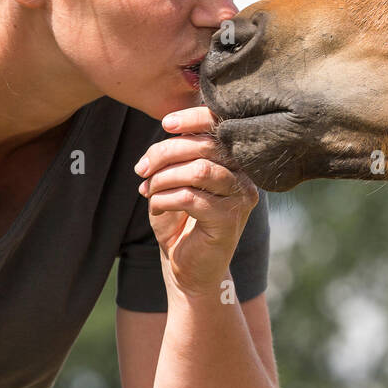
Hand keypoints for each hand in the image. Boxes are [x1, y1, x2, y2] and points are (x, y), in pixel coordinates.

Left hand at [134, 106, 260, 300]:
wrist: (188, 268)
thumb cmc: (181, 222)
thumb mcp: (176, 181)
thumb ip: (178, 155)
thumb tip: (168, 128)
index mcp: (235, 162)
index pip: (222, 128)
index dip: (194, 118)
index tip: (166, 124)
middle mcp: (245, 177)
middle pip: (206, 147)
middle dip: (165, 153)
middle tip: (142, 169)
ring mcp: (241, 198)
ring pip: (199, 170)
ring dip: (164, 178)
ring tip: (149, 190)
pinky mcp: (228, 220)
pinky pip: (189, 197)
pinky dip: (163, 199)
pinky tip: (155, 208)